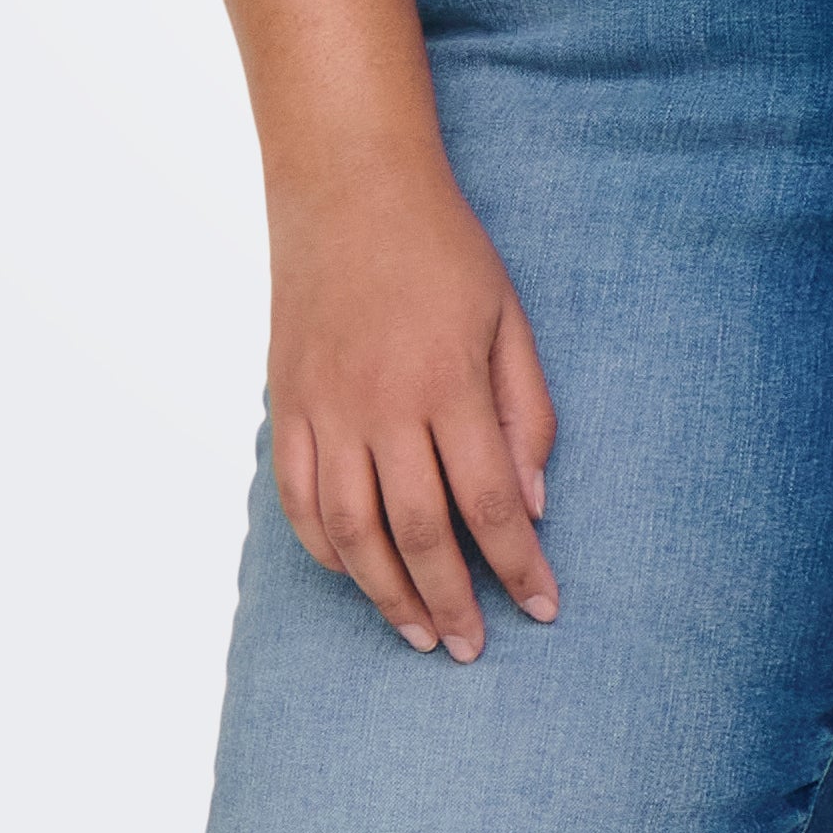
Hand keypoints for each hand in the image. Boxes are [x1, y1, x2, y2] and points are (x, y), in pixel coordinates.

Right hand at [266, 155, 558, 659]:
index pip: (489, 503)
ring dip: (387, 595)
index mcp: (447, 382)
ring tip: (422, 634)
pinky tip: (356, 574)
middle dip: (454, 601)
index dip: (520, 566)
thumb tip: (534, 505)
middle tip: (476, 647)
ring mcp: (325, 408)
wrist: (347, 185)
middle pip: (418, 534)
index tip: (544, 608)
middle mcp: (382, 405)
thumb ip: (527, 413)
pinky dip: (326, 550)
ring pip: (351, 534)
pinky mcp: (287, 404)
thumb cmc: (444, 249)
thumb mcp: (508, 317)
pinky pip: (299, 500)